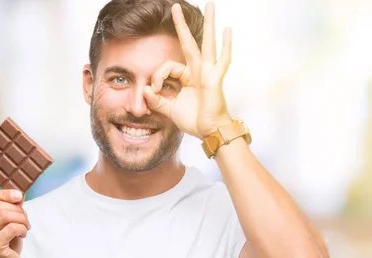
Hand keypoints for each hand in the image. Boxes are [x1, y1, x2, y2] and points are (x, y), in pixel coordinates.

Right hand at [0, 189, 29, 257]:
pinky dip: (22, 229)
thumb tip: (19, 193)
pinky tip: (22, 235)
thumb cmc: (6, 244)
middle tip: (25, 220)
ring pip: (5, 215)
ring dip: (22, 219)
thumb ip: (9, 207)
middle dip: (18, 210)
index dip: (4, 193)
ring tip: (25, 227)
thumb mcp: (6, 222)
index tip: (20, 197)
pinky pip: (12, 227)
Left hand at [143, 2, 232, 138]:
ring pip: (207, 44)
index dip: (157, 76)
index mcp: (187, 77)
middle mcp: (198, 71)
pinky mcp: (215, 78)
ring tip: (210, 5)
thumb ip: (156, 99)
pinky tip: (227, 31)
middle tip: (175, 6)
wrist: (208, 131)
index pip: (168, 67)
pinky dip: (226, 45)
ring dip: (208, 24)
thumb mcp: (169, 108)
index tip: (154, 90)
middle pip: (189, 42)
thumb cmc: (193, 120)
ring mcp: (208, 72)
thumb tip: (145, 89)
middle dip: (181, 24)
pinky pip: (222, 60)